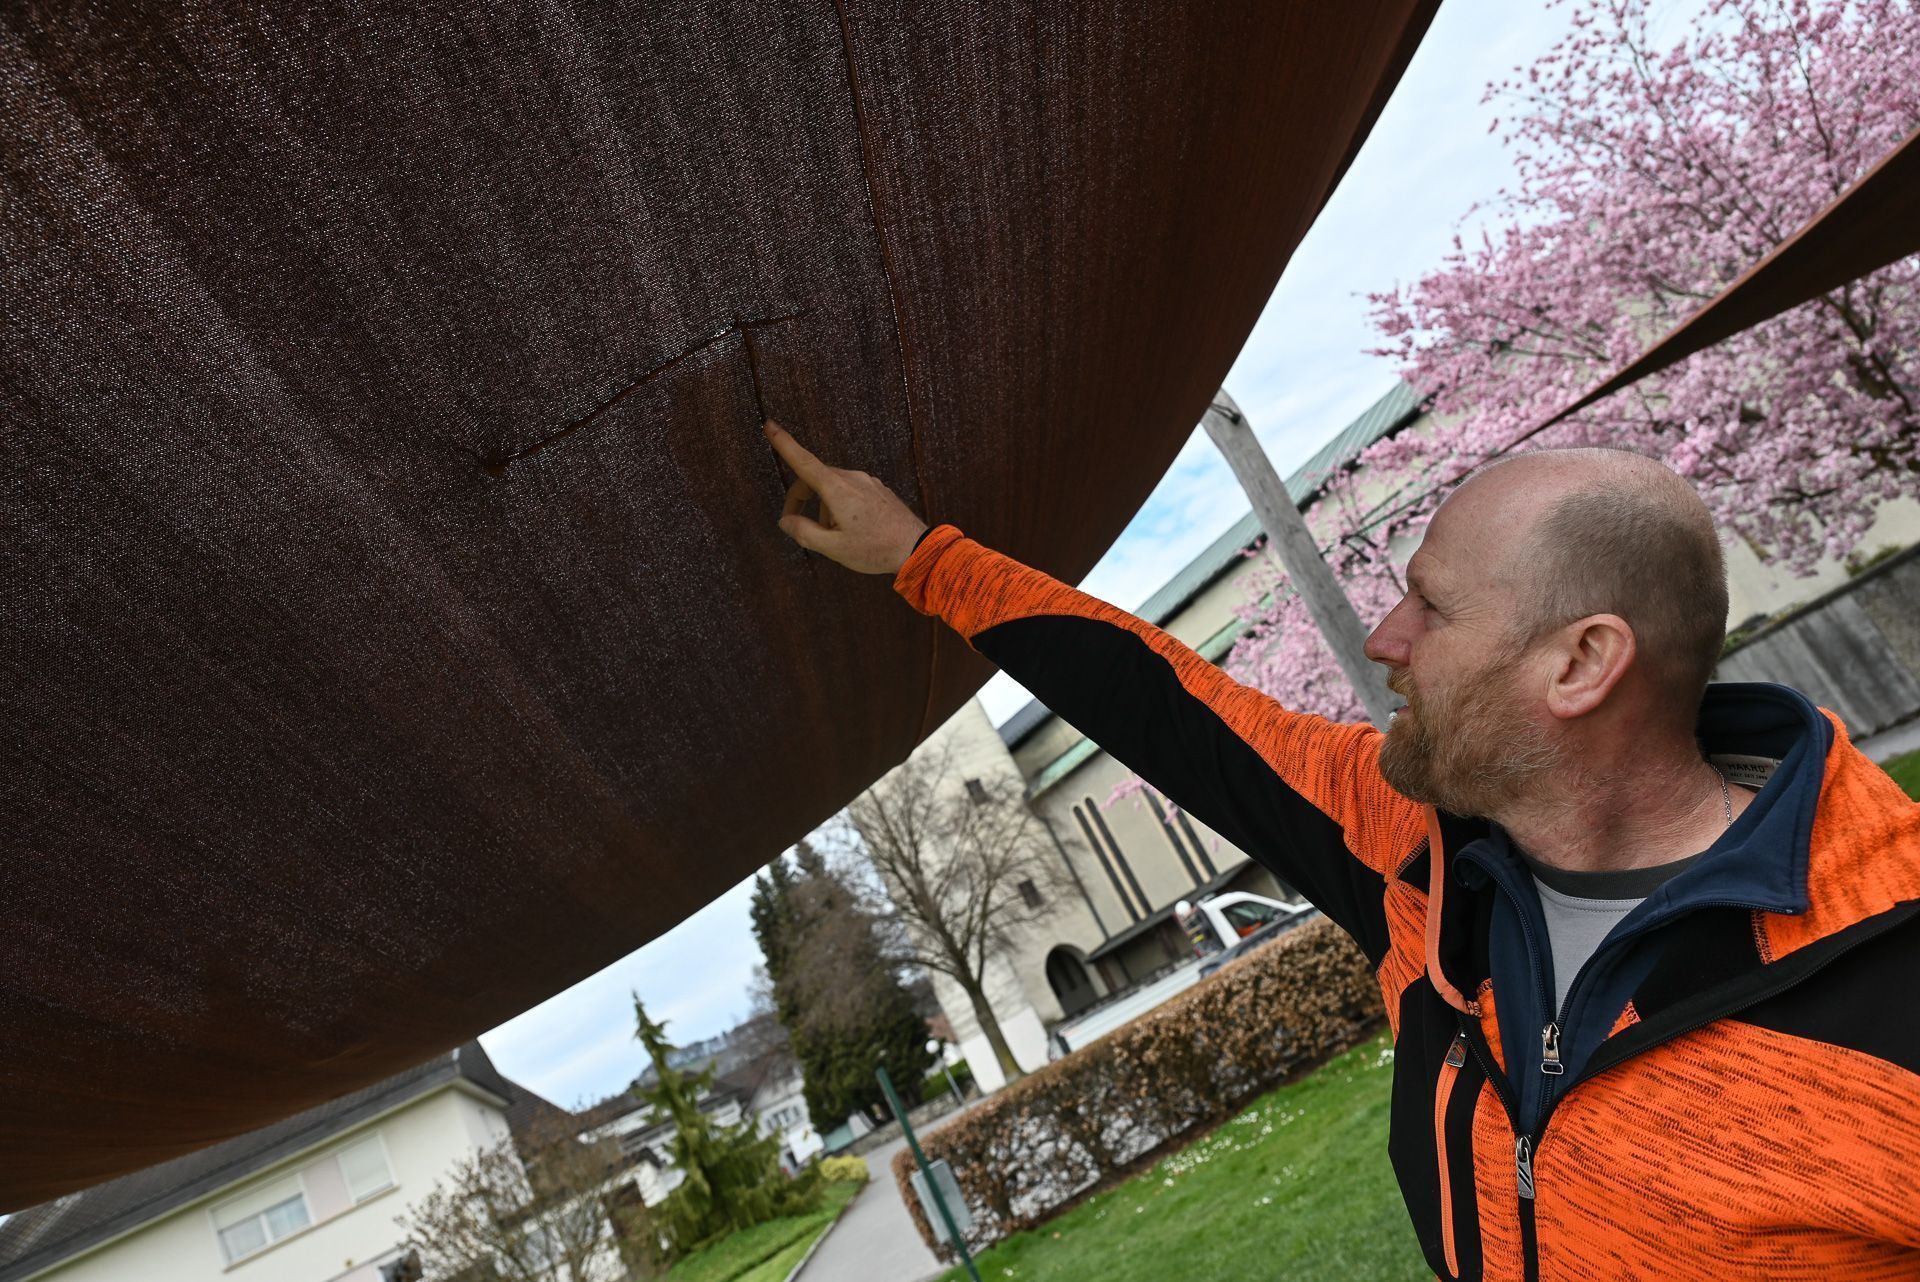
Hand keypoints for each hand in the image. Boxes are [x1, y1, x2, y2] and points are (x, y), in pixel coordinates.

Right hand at [764, 420, 929, 574]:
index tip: (770, 425)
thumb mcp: (833, 547)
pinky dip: (840, 506)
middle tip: (796, 525)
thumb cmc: (875, 549)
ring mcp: (867, 481)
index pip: (803, 461)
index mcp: (837, 489)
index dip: (784, 443)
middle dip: (801, 499)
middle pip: (814, 478)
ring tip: (835, 537)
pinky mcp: (878, 489)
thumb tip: (786, 521)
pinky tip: (852, 530)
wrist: (917, 548)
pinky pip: (850, 491)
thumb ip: (804, 532)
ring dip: (823, 507)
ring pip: (833, 487)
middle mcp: (852, 478)